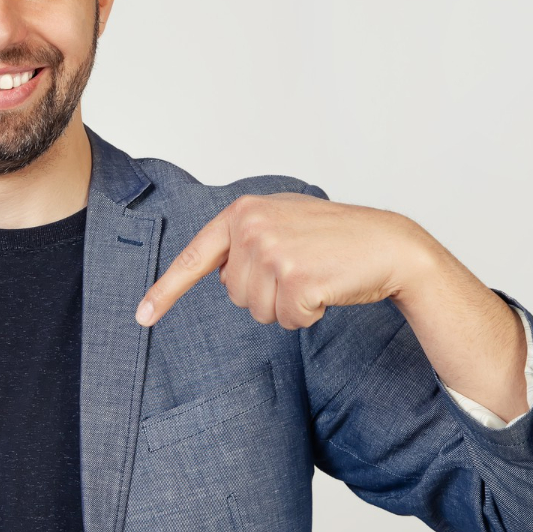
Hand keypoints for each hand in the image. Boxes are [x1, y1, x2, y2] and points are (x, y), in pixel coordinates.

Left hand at [135, 192, 432, 329]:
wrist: (390, 245)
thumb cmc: (337, 238)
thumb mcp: (282, 222)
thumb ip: (245, 238)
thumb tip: (220, 275)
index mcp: (242, 212)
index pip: (194, 257)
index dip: (166, 291)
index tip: (142, 317)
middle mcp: (251, 227)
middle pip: (234, 295)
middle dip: (266, 294)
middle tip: (302, 270)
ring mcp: (272, 251)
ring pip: (257, 311)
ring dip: (287, 306)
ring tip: (315, 277)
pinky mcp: (295, 277)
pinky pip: (286, 319)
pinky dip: (307, 315)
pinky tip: (327, 290)